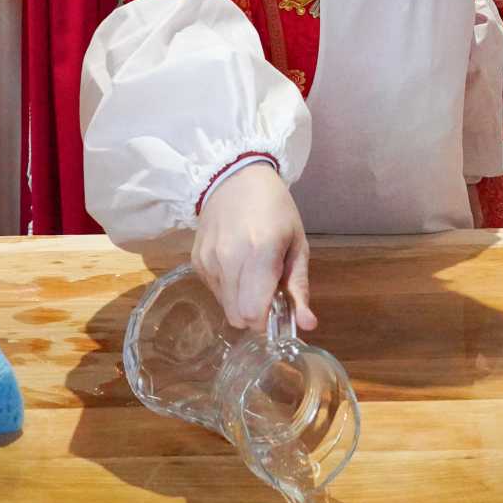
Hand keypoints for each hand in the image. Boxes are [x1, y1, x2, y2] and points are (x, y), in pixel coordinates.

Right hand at [193, 160, 313, 331]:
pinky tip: (237, 267)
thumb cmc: (275, 209)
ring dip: (241, 302)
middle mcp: (229, 259)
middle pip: (237, 316)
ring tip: (253, 276)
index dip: (267, 322)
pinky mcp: (196, 261)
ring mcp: (208, 261)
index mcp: (260, 253)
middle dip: (255, 315)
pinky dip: (228, 290)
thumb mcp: (297, 244)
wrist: (234, 178)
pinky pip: (215, 292)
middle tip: (267, 293)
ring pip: (225, 307)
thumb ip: (299, 287)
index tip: (277, 310)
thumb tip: (307, 325)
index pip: (253, 313)